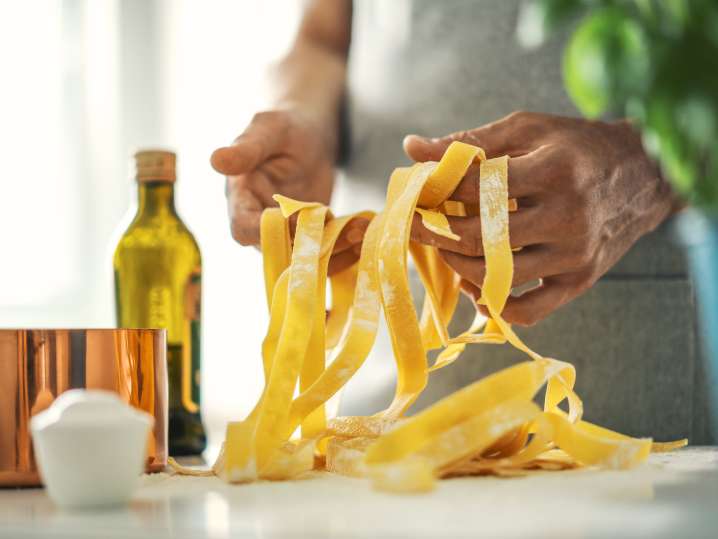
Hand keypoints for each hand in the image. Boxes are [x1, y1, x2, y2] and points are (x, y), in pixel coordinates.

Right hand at [211, 109, 366, 274]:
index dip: (267, 231)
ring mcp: (285, 233)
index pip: (242, 229)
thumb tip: (215, 160)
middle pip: (277, 250)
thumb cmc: (284, 127)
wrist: (310, 134)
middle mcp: (259, 222)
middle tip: (343, 232)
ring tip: (360, 233)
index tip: (296, 219)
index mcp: (241, 199)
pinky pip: (322, 252)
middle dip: (309, 246)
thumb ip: (246, 149)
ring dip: (333, 251)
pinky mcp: (309, 236)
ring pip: (303, 257)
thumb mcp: (268, 131)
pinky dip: (344, 248)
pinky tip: (363, 232)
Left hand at [404, 111, 678, 325]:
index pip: (475, 188)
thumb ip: (470, 141)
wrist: (646, 175)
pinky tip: (476, 285)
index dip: (435, 192)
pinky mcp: (579, 281)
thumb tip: (411, 148)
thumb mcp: (528, 130)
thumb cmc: (578, 147)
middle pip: (480, 238)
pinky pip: (528, 310)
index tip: (414, 194)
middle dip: (435, 233)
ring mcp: (574, 255)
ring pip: (496, 277)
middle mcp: (567, 217)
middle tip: (416, 225)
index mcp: (554, 171)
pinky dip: (494, 305)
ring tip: (446, 247)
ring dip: (458, 266)